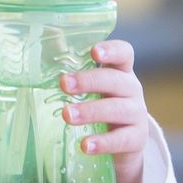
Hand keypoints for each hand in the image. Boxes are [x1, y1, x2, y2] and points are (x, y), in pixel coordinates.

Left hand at [60, 40, 147, 182]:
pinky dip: (102, 143)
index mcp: (120, 71)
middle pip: (116, 81)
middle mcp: (132, 90)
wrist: (123, 143)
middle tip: (64, 84)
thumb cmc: (101, 104)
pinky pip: (121, 140)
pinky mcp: (136, 139)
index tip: (94, 52)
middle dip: (89, 81)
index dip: (112, 50)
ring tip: (66, 115)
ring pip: (117, 110)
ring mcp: (137, 115)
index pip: (124, 54)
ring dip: (91, 111)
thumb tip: (46, 37)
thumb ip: (74, 66)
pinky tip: (85, 145)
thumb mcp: (90, 86)